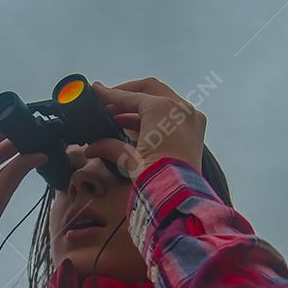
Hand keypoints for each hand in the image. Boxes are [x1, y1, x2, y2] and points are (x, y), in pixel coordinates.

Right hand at [84, 77, 205, 180]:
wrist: (180, 197)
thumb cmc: (157, 176)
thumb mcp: (129, 159)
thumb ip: (109, 146)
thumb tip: (91, 147)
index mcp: (163, 109)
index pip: (131, 97)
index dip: (110, 94)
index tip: (96, 90)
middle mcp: (180, 108)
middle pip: (149, 90)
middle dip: (127, 94)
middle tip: (108, 101)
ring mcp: (191, 118)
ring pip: (162, 100)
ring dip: (139, 106)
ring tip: (116, 116)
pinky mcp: (196, 130)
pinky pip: (172, 114)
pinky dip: (153, 117)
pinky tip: (132, 126)